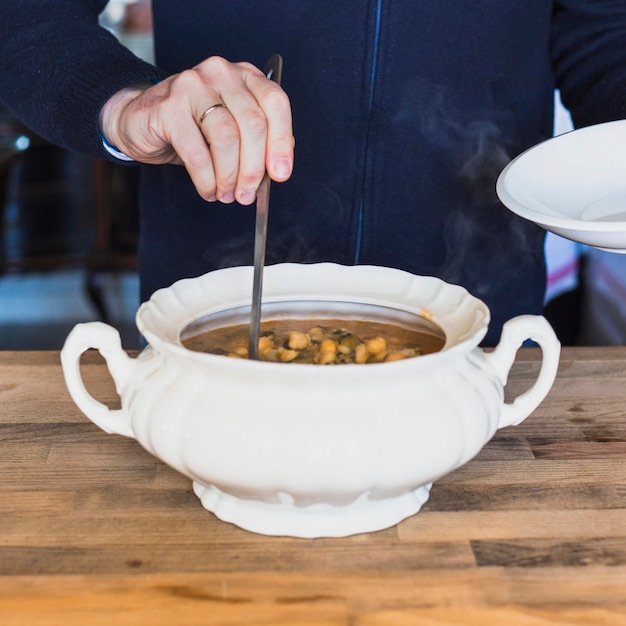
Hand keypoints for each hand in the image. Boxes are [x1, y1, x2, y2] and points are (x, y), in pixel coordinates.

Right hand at [99, 56, 293, 204]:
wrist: (140, 120)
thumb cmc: (192, 128)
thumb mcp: (231, 130)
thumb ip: (256, 142)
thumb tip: (276, 170)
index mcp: (244, 77)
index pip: (275, 104)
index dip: (282, 142)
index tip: (281, 174)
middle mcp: (220, 74)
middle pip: (253, 123)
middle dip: (254, 168)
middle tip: (248, 194)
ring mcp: (192, 85)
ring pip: (226, 137)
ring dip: (230, 176)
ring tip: (226, 194)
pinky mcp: (168, 107)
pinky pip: (197, 152)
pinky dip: (206, 179)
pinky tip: (208, 190)